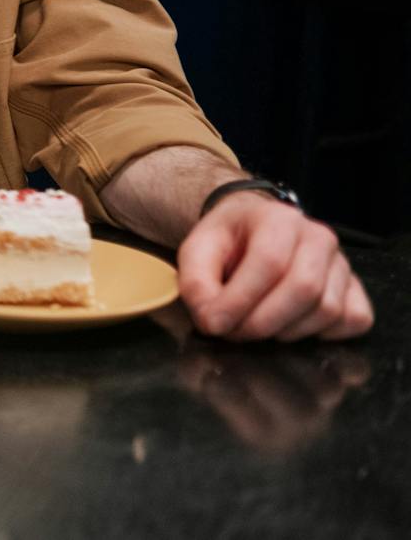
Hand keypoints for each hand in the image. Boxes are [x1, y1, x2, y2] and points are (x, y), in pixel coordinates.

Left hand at [177, 192, 373, 341]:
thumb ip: (196, 283)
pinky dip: (326, 334)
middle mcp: (319, 237)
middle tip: (234, 332)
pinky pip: (355, 319)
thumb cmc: (226, 241)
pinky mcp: (355, 288)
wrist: (252, 229)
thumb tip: (213, 321)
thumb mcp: (196, 251)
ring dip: (287, 331)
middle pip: (304, 288)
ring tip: (256, 326)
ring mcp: (342, 263)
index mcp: (278, 218)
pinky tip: (293, 326)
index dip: (240, 300)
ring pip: (328, 309)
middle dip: (263, 322)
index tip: (214, 324)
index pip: (269, 262)